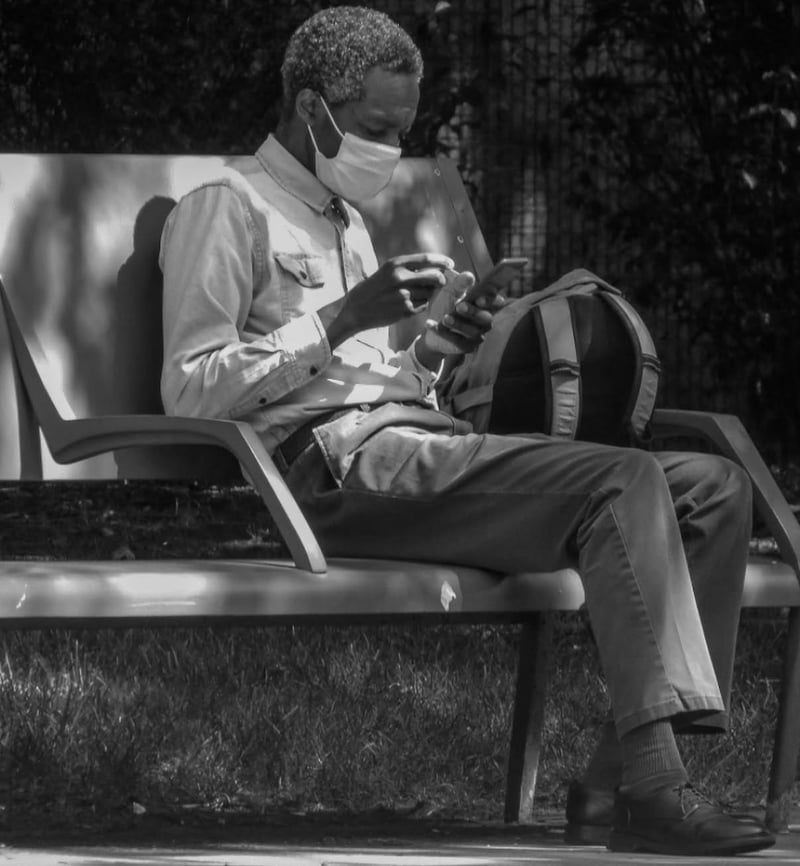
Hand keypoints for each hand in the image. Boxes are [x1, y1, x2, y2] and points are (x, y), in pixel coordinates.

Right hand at [322, 253, 453, 347]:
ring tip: (417, 294)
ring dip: (429, 293)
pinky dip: (422, 304)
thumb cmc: (371, 289)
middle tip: (441, 282)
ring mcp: (404, 295)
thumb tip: (432, 267)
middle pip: (434, 276)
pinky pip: (423, 305)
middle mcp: (400, 278)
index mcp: (395, 264)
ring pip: (430, 292)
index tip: (450, 264)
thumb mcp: (386, 271)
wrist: (355, 310)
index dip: (442, 261)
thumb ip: (406, 268)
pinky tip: (411, 304)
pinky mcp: (405, 310)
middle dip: (441, 279)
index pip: (426, 259)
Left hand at [415, 269, 504, 367]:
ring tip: (444, 318)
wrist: (431, 326)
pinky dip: (443, 333)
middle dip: (473, 312)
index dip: (491, 301)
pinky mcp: (467, 347)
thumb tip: (468, 276)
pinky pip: (458, 342)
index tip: (479, 298)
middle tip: (459, 306)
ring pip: (473, 332)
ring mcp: (477, 336)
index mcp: (484, 305)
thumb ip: (459, 284)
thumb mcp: (449, 292)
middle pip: (486, 318)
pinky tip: (430, 324)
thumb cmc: (445, 305)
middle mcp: (485, 321)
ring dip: (458, 324)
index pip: (495, 302)